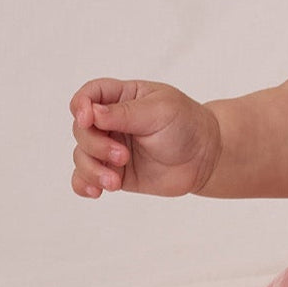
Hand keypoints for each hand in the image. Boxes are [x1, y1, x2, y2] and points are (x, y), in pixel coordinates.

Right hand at [70, 78, 220, 198]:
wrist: (206, 158)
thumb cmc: (187, 124)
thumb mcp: (159, 111)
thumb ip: (124, 113)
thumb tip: (90, 113)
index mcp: (123, 97)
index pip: (89, 94)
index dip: (81, 105)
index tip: (87, 120)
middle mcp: (111, 122)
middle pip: (81, 129)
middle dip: (95, 145)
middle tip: (122, 156)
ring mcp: (111, 147)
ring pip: (81, 156)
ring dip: (92, 169)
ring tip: (114, 181)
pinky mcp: (114, 172)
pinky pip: (86, 178)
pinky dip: (84, 184)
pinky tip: (96, 192)